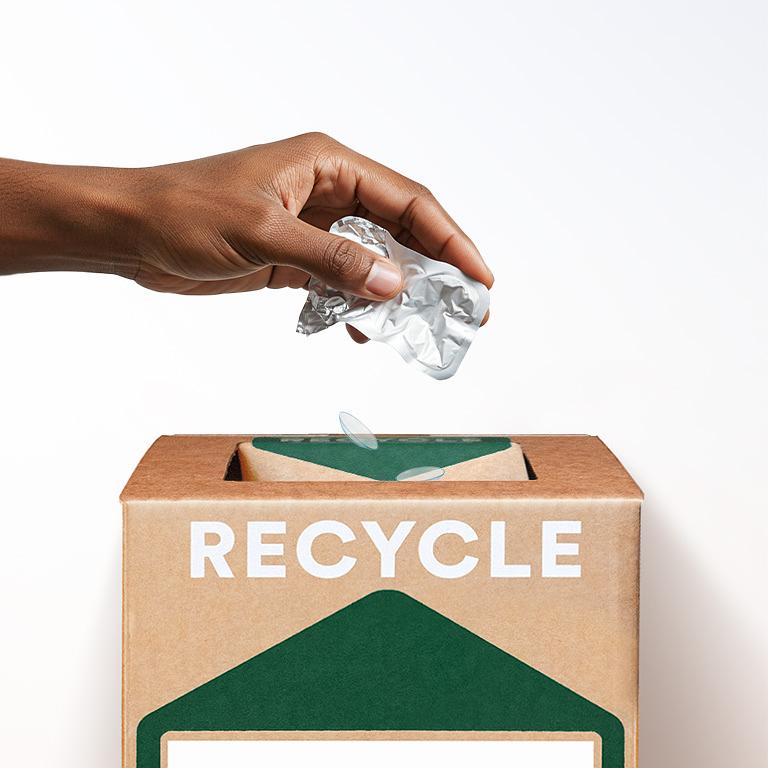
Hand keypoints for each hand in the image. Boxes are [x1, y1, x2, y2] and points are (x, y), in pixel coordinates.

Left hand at [130, 133, 493, 301]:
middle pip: (400, 229)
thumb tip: (394, 285)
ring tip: (425, 327)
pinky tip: (367, 329)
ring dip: (398, 291)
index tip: (479, 277)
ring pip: (373, 258)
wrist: (131, 231)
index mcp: (328, 164)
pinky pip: (342, 281)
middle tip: (466, 310)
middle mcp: (327, 191)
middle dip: (435, 269)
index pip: (409, 200)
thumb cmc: (184, 211)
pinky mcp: (294, 257)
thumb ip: (332, 259)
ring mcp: (312, 226)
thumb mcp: (263, 234)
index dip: (451, 239)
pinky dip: (358, 303)